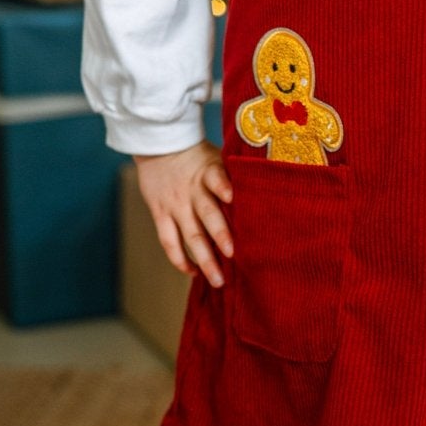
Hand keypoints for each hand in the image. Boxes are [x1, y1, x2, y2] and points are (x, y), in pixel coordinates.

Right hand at [133, 142, 234, 287]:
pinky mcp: (160, 214)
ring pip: (190, 236)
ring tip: (218, 280)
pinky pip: (169, 241)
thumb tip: (267, 193)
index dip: (224, 187)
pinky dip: (180, 260)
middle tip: (234, 255)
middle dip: (220, 236)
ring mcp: (175, 205)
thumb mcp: (218, 157)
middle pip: (207, 215)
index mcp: (208, 172)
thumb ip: (235, 176)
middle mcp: (192, 191)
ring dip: (204, 259)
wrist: (159, 145)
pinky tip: (194, 273)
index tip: (234, 198)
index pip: (216, 179)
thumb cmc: (198, 156)